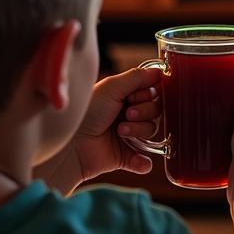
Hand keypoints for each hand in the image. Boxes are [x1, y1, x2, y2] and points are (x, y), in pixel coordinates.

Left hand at [68, 67, 163, 182]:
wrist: (73, 142)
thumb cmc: (88, 111)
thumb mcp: (112, 87)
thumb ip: (137, 77)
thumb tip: (160, 72)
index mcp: (124, 96)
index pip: (152, 92)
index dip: (148, 94)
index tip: (134, 96)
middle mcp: (128, 114)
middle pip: (156, 110)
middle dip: (144, 111)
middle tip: (127, 114)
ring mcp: (128, 135)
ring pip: (152, 131)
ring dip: (139, 130)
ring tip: (120, 131)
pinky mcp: (126, 156)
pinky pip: (145, 160)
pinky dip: (143, 161)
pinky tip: (138, 159)